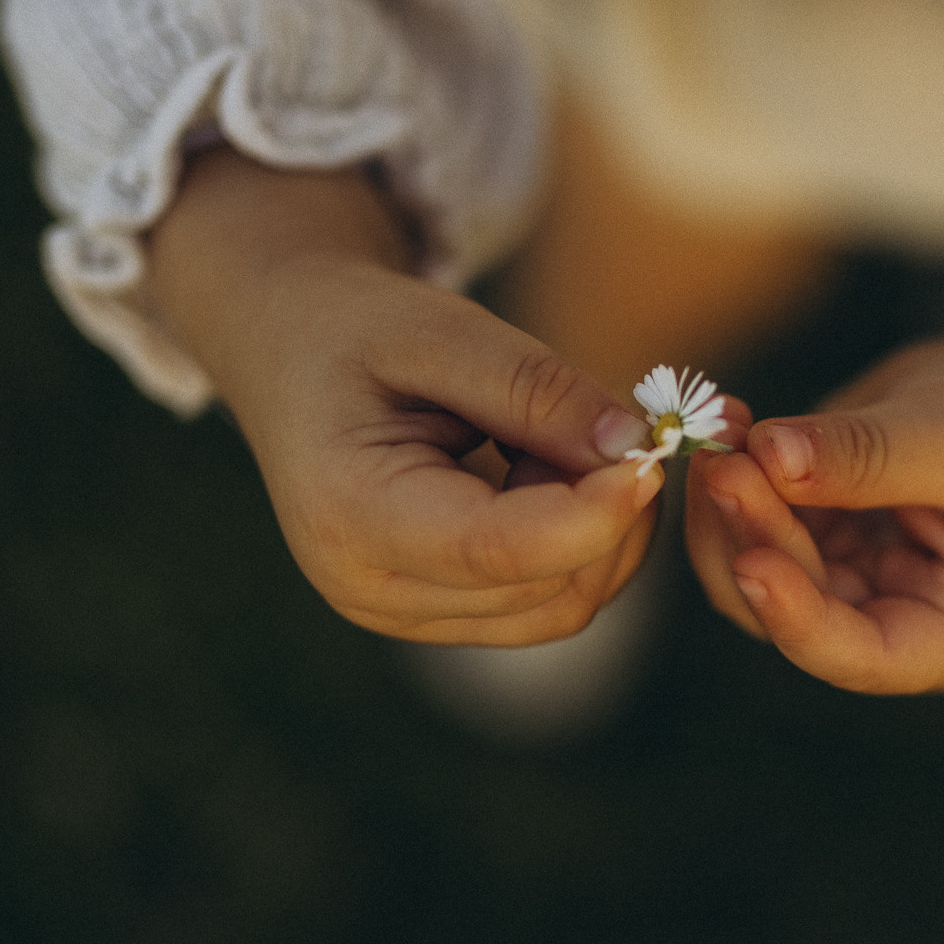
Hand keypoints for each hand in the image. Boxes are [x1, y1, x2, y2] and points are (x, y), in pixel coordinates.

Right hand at [146, 148, 678, 644]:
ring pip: (564, 602)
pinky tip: (545, 470)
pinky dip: (583, 539)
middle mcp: (371, 588)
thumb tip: (633, 444)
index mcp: (347, 514)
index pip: (495, 549)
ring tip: (546, 434)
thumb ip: (535, 388)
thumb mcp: (439, 329)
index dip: (592, 512)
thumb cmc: (355, 328)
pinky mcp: (445, 614)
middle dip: (604, 507)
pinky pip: (552, 599)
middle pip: (544, 584)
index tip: (652, 453)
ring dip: (599, 525)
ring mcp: (407, 615)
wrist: (291, 353)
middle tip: (603, 415)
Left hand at [686, 233, 943, 691]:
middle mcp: (889, 621)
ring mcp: (847, 580)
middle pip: (789, 610)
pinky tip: (736, 422)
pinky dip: (739, 474)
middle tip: (723, 460)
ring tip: (725, 429)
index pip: (860, 655)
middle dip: (752, 535)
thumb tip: (766, 455)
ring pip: (753, 569)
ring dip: (729, 506)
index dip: (798, 620)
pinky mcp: (817, 533)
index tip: (752, 560)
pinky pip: (754, 521)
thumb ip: (865, 455)